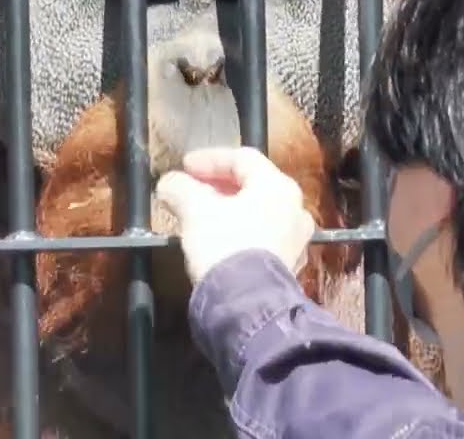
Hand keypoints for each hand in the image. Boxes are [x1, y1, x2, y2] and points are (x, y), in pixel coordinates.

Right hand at [155, 146, 315, 284]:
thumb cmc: (224, 245)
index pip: (242, 158)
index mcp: (277, 187)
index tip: (183, 167)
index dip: (209, 158)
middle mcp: (294, 209)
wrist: (246, 305)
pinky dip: (239, 232)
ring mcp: (295, 240)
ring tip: (201, 215)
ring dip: (228, 209)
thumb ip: (181, 189)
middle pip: (253, 185)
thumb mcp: (195, 210)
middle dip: (217, 185)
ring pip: (258, 213)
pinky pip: (262, 238)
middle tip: (191, 189)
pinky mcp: (287, 266)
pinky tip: (217, 241)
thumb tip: (168, 183)